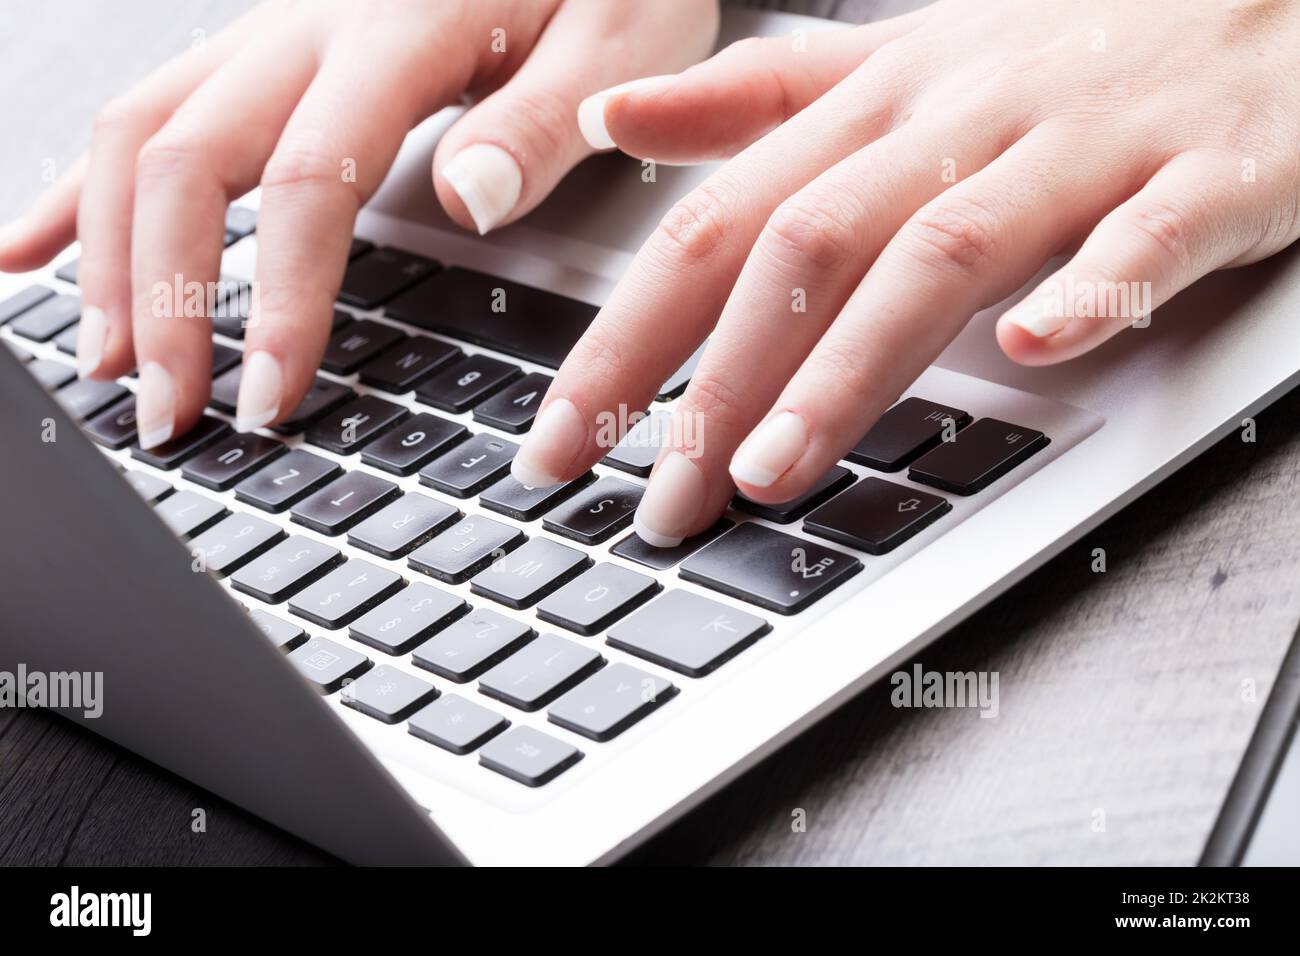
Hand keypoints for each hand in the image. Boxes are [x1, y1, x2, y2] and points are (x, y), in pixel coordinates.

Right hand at [0, 0, 717, 445]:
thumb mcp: (617, 42)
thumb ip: (545, 121)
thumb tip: (473, 196)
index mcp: (401, 26)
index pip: (309, 178)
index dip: (282, 297)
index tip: (272, 393)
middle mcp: (313, 24)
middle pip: (190, 158)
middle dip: (167, 297)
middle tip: (169, 411)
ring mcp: (275, 32)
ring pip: (147, 132)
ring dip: (111, 254)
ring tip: (103, 360)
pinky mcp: (266, 50)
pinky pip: (153, 107)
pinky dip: (87, 186)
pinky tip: (38, 245)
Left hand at [513, 0, 1299, 545]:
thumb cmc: (1061, 49)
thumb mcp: (892, 58)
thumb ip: (756, 99)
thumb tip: (620, 120)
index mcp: (875, 103)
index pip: (717, 224)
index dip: (625, 334)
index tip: (564, 439)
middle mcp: (957, 122)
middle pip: (804, 248)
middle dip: (714, 382)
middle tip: (656, 497)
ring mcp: (1078, 146)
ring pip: (940, 253)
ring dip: (848, 366)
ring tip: (772, 471)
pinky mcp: (1200, 175)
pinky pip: (1140, 235)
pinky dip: (1084, 292)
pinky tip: (1027, 355)